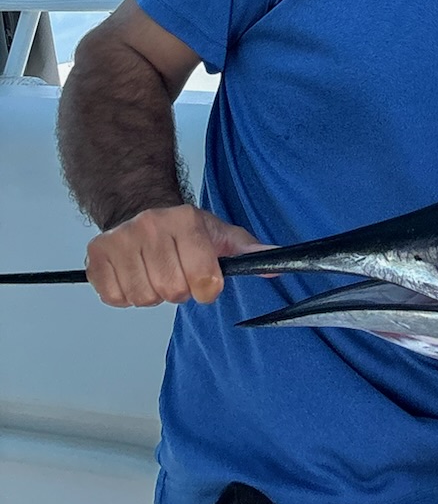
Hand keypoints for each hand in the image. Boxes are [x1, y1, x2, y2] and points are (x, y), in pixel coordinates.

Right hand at [85, 205, 264, 308]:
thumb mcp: (217, 232)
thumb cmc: (181, 226)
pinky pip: (115, 298)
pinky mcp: (96, 257)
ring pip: (143, 298)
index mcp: (184, 220)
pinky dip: (126, 294)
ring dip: (152, 293)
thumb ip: (247, 250)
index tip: (205, 280)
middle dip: (179, 290)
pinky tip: (134, 274)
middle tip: (177, 272)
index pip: (203, 277)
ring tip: (154, 272)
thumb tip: (276, 263)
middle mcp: (149, 227)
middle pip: (171, 291)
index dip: (208, 287)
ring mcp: (119, 241)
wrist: (137, 206)